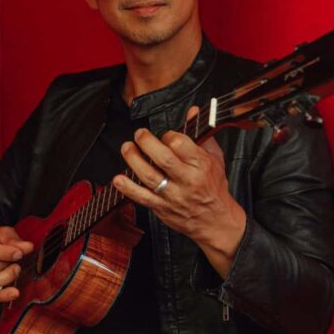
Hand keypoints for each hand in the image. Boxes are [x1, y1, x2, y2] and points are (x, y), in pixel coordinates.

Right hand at [0, 226, 33, 302]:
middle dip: (7, 264)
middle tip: (16, 261)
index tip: (18, 253)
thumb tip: (27, 247)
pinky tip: (14, 292)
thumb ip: (14, 240)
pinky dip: (3, 295)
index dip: (4, 253)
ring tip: (14, 270)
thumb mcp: (1, 233)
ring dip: (6, 277)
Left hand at [114, 106, 245, 276]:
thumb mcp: (215, 158)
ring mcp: (173, 196)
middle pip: (164, 159)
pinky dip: (128, 188)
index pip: (181, 145)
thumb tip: (192, 112)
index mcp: (201, 166)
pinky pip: (142, 198)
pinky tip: (118, 179)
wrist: (216, 221)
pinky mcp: (162, 208)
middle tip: (139, 134)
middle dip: (147, 143)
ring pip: (150, 177)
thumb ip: (202, 135)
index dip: (169, 135)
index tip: (165, 135)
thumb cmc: (214, 187)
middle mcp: (187, 181)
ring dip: (134, 160)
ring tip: (127, 148)